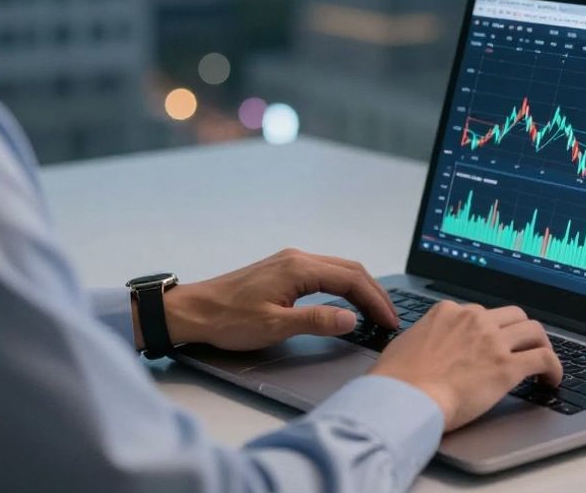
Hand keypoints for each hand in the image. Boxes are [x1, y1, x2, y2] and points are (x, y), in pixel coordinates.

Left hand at [152, 248, 399, 350]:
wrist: (195, 311)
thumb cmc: (228, 319)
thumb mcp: (274, 326)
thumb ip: (315, 321)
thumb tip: (351, 318)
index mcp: (298, 268)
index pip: (351, 280)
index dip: (375, 301)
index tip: (390, 322)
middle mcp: (297, 258)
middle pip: (350, 269)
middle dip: (374, 293)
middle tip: (390, 319)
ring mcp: (289, 262)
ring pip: (338, 269)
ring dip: (360, 289)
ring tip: (375, 313)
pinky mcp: (283, 270)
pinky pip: (325, 272)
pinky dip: (344, 286)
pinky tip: (347, 302)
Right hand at [369, 301, 561, 431]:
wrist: (404, 398)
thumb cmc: (397, 379)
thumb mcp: (405, 343)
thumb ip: (424, 337)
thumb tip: (427, 346)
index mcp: (448, 312)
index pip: (481, 312)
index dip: (491, 329)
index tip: (494, 343)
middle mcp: (473, 319)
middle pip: (513, 315)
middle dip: (521, 332)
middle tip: (523, 349)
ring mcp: (492, 341)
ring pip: (534, 331)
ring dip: (541, 346)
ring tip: (543, 363)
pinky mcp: (507, 366)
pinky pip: (544, 358)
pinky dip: (554, 368)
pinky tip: (551, 380)